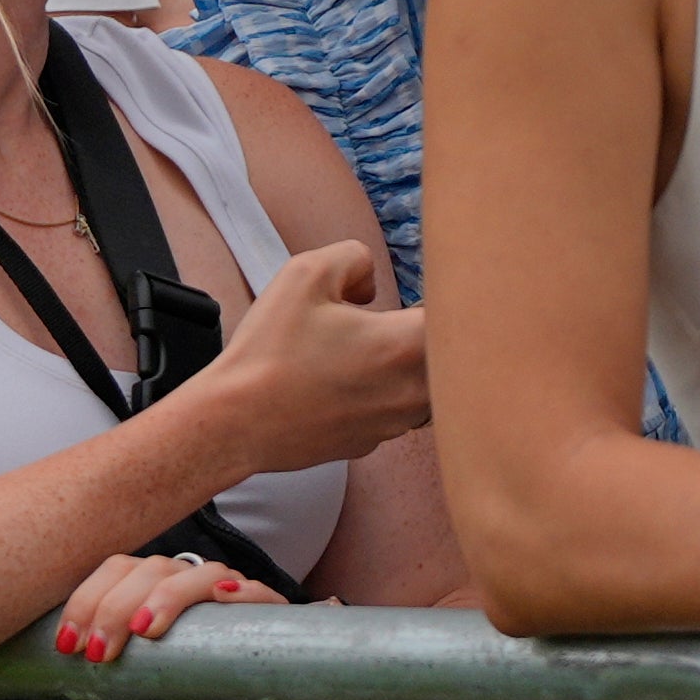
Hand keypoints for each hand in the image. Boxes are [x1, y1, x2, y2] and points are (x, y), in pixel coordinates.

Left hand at [51, 553, 285, 664]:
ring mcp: (232, 589)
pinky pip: (258, 592)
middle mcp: (191, 579)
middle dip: (114, 608)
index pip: (116, 570)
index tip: (67, 643)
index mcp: (156, 584)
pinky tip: (224, 596)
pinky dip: (241, 591)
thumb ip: (119, 654)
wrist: (266, 696)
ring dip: (167, 597)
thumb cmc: (199, 677)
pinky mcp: (270, 610)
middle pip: (150, 570)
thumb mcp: (149, 666)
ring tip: (144, 630)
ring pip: (199, 574)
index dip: (87, 601)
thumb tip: (65, 657)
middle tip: (98, 652)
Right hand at [199, 241, 429, 476]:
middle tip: (400, 317)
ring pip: (426, 387)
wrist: (237, 421)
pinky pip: (393, 411)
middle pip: (452, 357)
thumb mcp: (304, 274)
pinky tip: (342, 383)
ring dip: (408, 366)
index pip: (462, 318)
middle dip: (432, 334)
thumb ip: (354, 257)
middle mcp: (414, 391)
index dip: (451, 298)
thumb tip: (370, 283)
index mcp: (405, 345)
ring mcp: (395, 423)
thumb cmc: (269, 352)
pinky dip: (379, 394)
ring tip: (365, 351)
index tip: (428, 292)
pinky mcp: (372, 442)